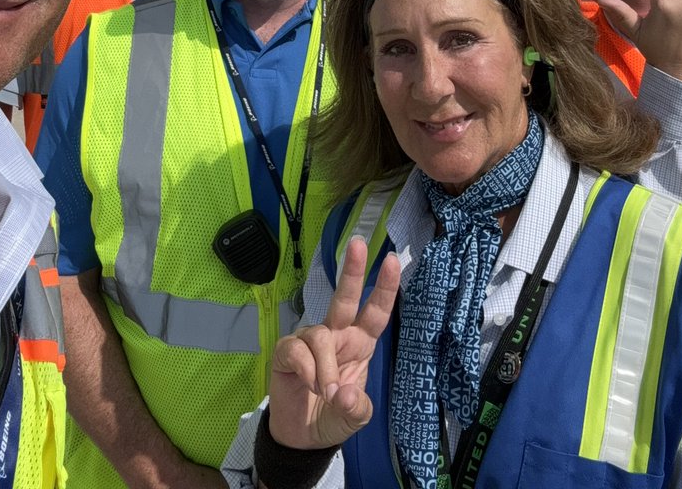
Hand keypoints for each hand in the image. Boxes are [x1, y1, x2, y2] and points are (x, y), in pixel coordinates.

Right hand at [267, 237, 400, 450]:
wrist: (301, 437)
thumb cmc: (332, 416)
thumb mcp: (353, 419)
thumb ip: (355, 409)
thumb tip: (345, 393)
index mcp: (360, 343)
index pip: (376, 312)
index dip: (385, 288)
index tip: (393, 260)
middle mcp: (337, 334)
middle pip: (345, 298)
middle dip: (353, 270)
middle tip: (359, 244)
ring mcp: (310, 340)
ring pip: (320, 336)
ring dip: (326, 369)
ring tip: (326, 392)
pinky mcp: (287, 351)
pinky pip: (298, 351)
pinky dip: (307, 372)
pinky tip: (309, 386)